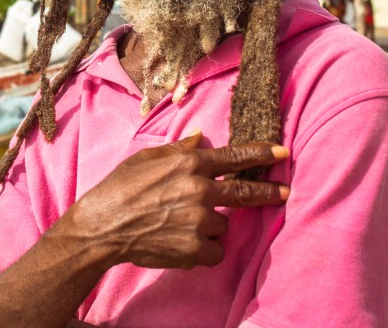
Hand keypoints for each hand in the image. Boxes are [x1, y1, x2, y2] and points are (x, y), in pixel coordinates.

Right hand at [67, 131, 288, 270]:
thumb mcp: (145, 159)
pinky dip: (203, 249)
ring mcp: (199, 220)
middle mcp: (199, 189)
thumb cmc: (119, 188)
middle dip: (267, 191)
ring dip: (209, 225)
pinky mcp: (195, 249)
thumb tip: (201, 138)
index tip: (282, 152)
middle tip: (285, 192)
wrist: (103, 226)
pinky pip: (215, 250)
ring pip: (223, 224)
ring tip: (179, 225)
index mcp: (188, 164)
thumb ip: (177, 150)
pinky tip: (181, 243)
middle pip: (244, 191)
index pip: (233, 157)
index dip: (260, 153)